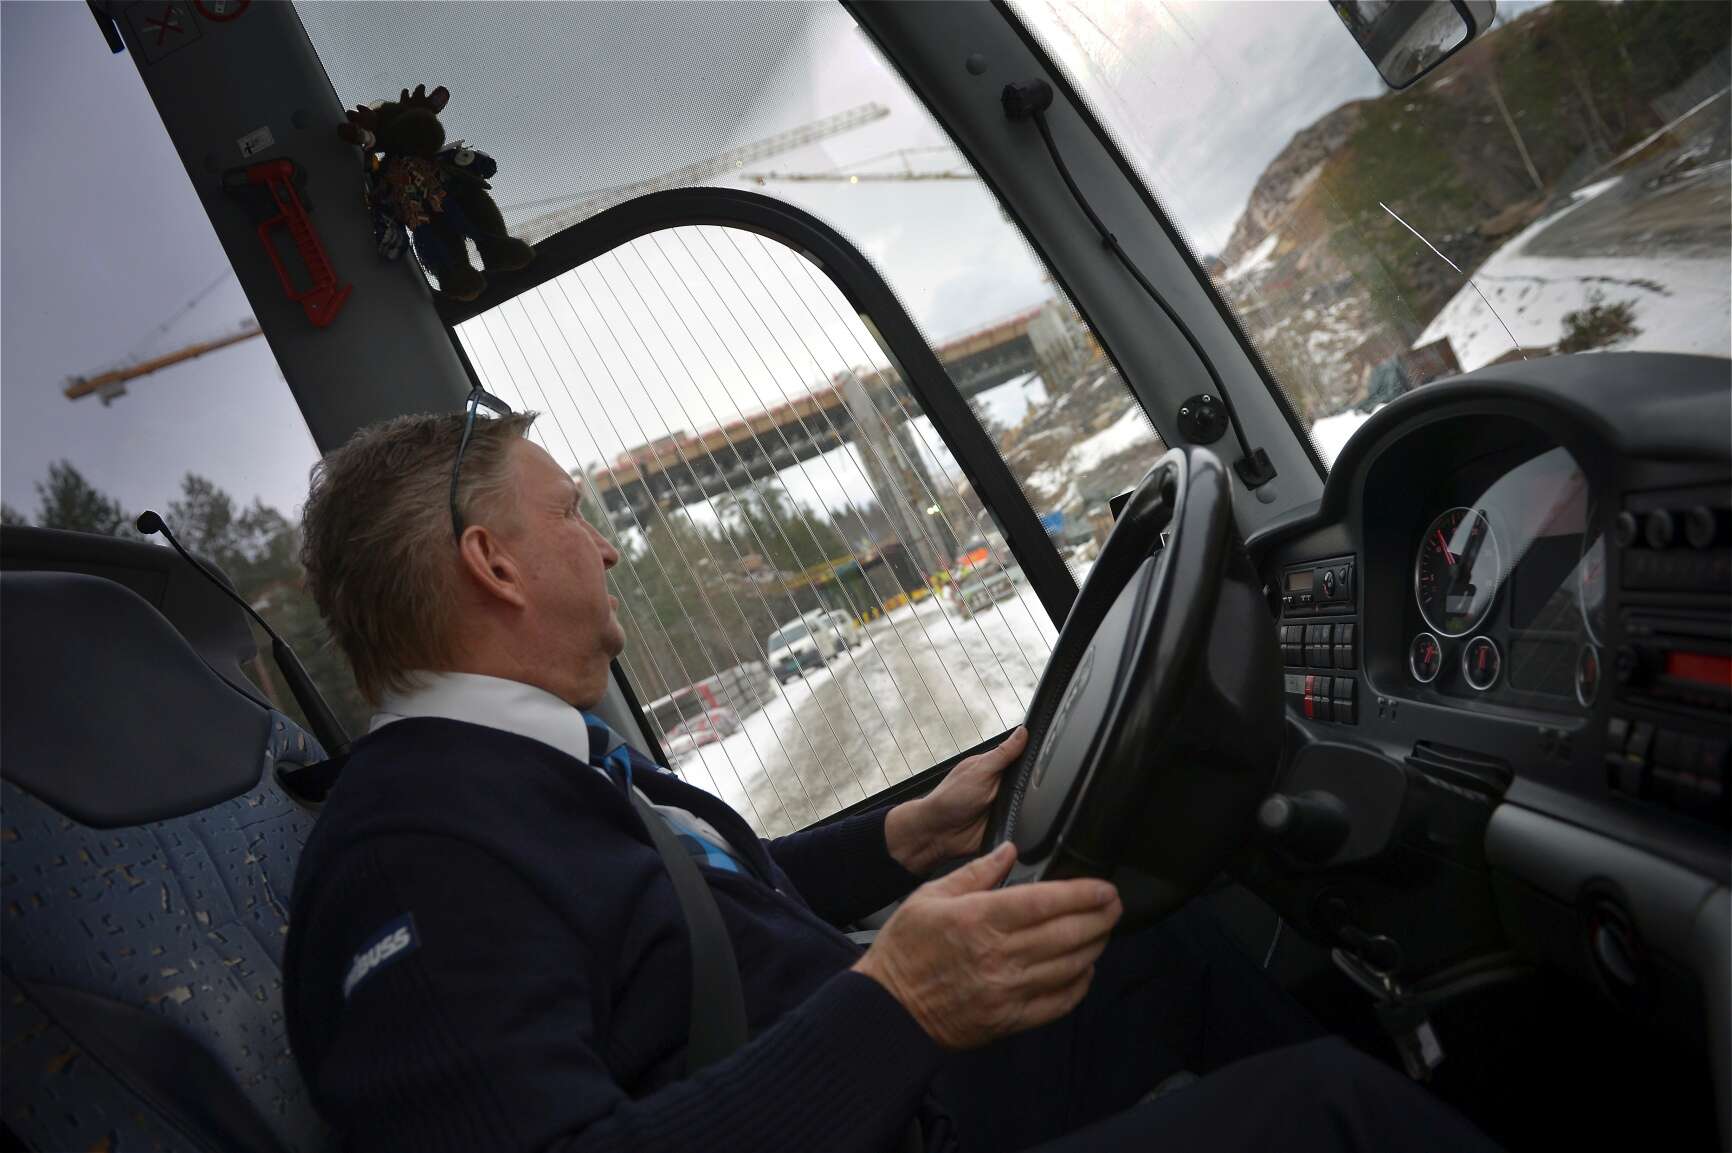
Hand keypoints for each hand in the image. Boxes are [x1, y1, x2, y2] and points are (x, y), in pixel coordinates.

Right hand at [853, 842, 1120, 1050]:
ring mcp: (1007, 990)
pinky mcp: (1009, 1019)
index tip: (1104, 888)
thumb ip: (975, 873)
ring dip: (1094, 947)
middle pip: (1067, 934)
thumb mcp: (930, 896)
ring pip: (1068, 967)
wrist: (888, 1008)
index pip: (1045, 902)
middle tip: (1115, 905)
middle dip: (1099, 917)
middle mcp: (999, 955)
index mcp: (979, 919)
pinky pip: (1057, 1003)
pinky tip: (1084, 970)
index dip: (1082, 894)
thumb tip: (1009, 851)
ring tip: (1103, 931)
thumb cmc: (905, 949)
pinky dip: (1078, 986)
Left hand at [885, 727, 1026, 874]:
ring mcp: (1004, 805)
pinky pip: (1024, 822)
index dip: (1035, 755)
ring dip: (1029, 805)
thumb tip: (1022, 732)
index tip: (1047, 754)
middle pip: (1030, 781)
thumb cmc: (950, 798)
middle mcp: (1000, 785)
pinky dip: (1025, 822)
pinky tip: (1021, 821)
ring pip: (1031, 802)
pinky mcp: (1006, 824)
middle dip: (1036, 785)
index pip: (1021, 756)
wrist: (938, 833)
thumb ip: (1002, 754)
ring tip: (1018, 806)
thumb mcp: (980, 771)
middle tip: (1027, 787)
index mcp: (994, 767)